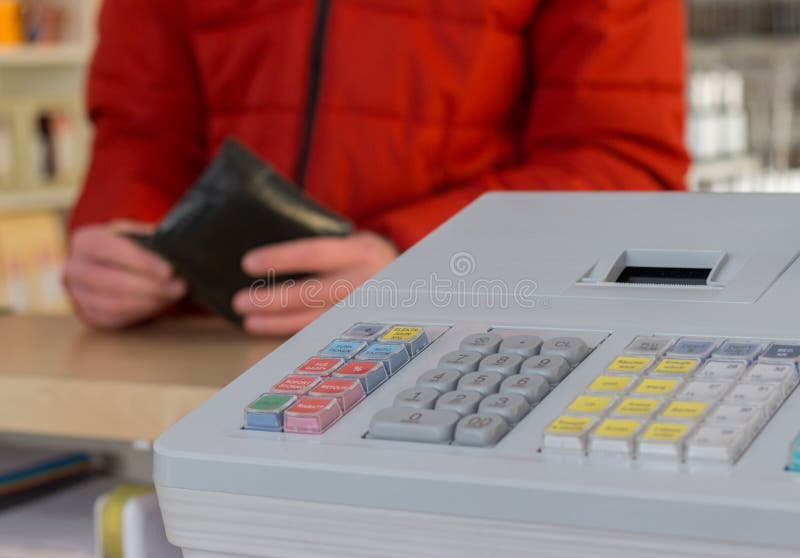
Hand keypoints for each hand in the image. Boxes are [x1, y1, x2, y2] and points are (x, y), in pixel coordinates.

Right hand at [64, 220, 186, 328]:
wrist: (111, 265)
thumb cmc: (130, 247)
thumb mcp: (137, 236)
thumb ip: (151, 241)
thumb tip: (174, 251)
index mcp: (86, 241)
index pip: (109, 249)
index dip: (140, 261)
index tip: (169, 271)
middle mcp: (74, 268)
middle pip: (110, 281)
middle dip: (149, 287)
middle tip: (179, 287)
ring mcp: (78, 294)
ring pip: (112, 304)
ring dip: (148, 302)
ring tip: (173, 296)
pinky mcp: (89, 314)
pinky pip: (115, 318)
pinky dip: (141, 313)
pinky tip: (160, 304)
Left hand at [232, 231, 397, 335]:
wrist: (413, 281)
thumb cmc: (366, 257)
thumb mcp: (353, 241)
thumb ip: (324, 245)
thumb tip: (270, 255)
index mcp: (359, 251)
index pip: (314, 253)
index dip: (280, 259)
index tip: (248, 263)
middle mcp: (364, 282)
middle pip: (312, 293)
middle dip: (273, 300)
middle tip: (240, 301)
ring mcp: (363, 310)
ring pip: (315, 320)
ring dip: (278, 323)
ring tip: (249, 321)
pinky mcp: (359, 328)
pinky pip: (321, 333)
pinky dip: (293, 333)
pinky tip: (271, 330)